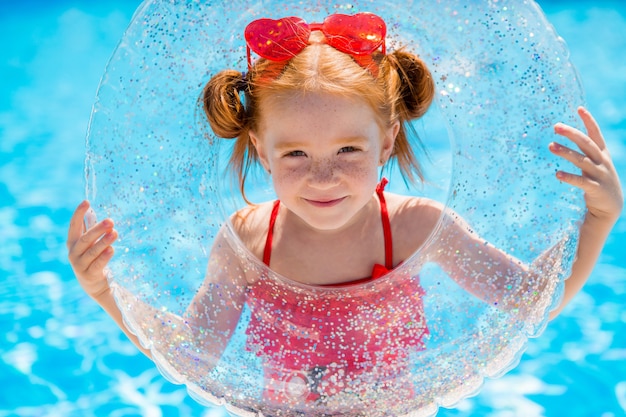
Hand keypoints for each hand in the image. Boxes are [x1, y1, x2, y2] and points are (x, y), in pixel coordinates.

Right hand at [67, 200, 117, 299]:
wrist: (96, 286)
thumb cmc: (94, 259)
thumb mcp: (90, 245)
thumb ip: (91, 231)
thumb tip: (94, 209)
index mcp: (72, 243)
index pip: (74, 226)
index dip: (79, 214)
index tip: (86, 202)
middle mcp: (73, 253)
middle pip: (85, 238)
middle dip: (98, 229)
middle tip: (110, 221)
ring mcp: (80, 265)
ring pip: (92, 251)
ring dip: (104, 241)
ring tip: (114, 233)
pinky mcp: (89, 275)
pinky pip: (98, 264)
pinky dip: (104, 256)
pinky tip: (111, 250)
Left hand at [550, 107, 622, 224]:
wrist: (611, 208)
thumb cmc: (599, 182)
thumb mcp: (596, 164)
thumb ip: (586, 152)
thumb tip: (570, 136)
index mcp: (602, 154)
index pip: (596, 134)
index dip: (589, 121)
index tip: (580, 108)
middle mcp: (602, 162)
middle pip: (586, 144)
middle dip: (571, 133)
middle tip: (556, 126)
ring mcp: (599, 175)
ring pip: (581, 160)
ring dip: (565, 152)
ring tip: (550, 146)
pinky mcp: (595, 189)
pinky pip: (580, 181)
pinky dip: (569, 177)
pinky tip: (557, 174)